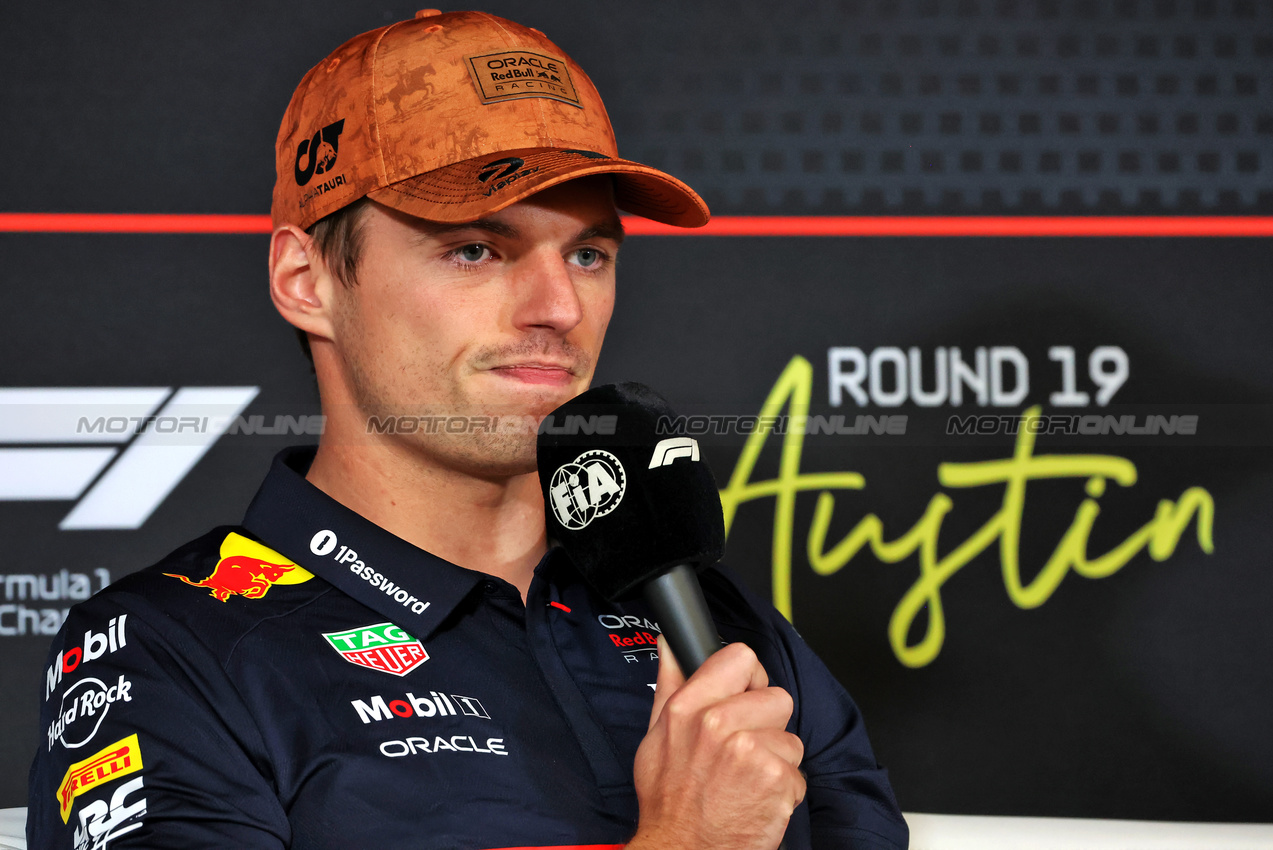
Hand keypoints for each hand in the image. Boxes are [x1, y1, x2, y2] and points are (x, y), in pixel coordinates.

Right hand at [626, 636, 804, 849]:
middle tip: (742, 750)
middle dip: (767, 724)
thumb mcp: (656, 737)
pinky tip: (756, 799)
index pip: (741, 658)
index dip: (749, 678)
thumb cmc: (669, 800)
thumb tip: (671, 645)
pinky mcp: (776, 780)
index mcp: (688, 707)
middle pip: (777, 697)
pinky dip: (782, 791)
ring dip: (775, 761)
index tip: (745, 696)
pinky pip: (797, 773)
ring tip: (746, 780)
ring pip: (790, 738)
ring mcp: (750, 752)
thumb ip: (670, 684)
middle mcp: (718, 724)